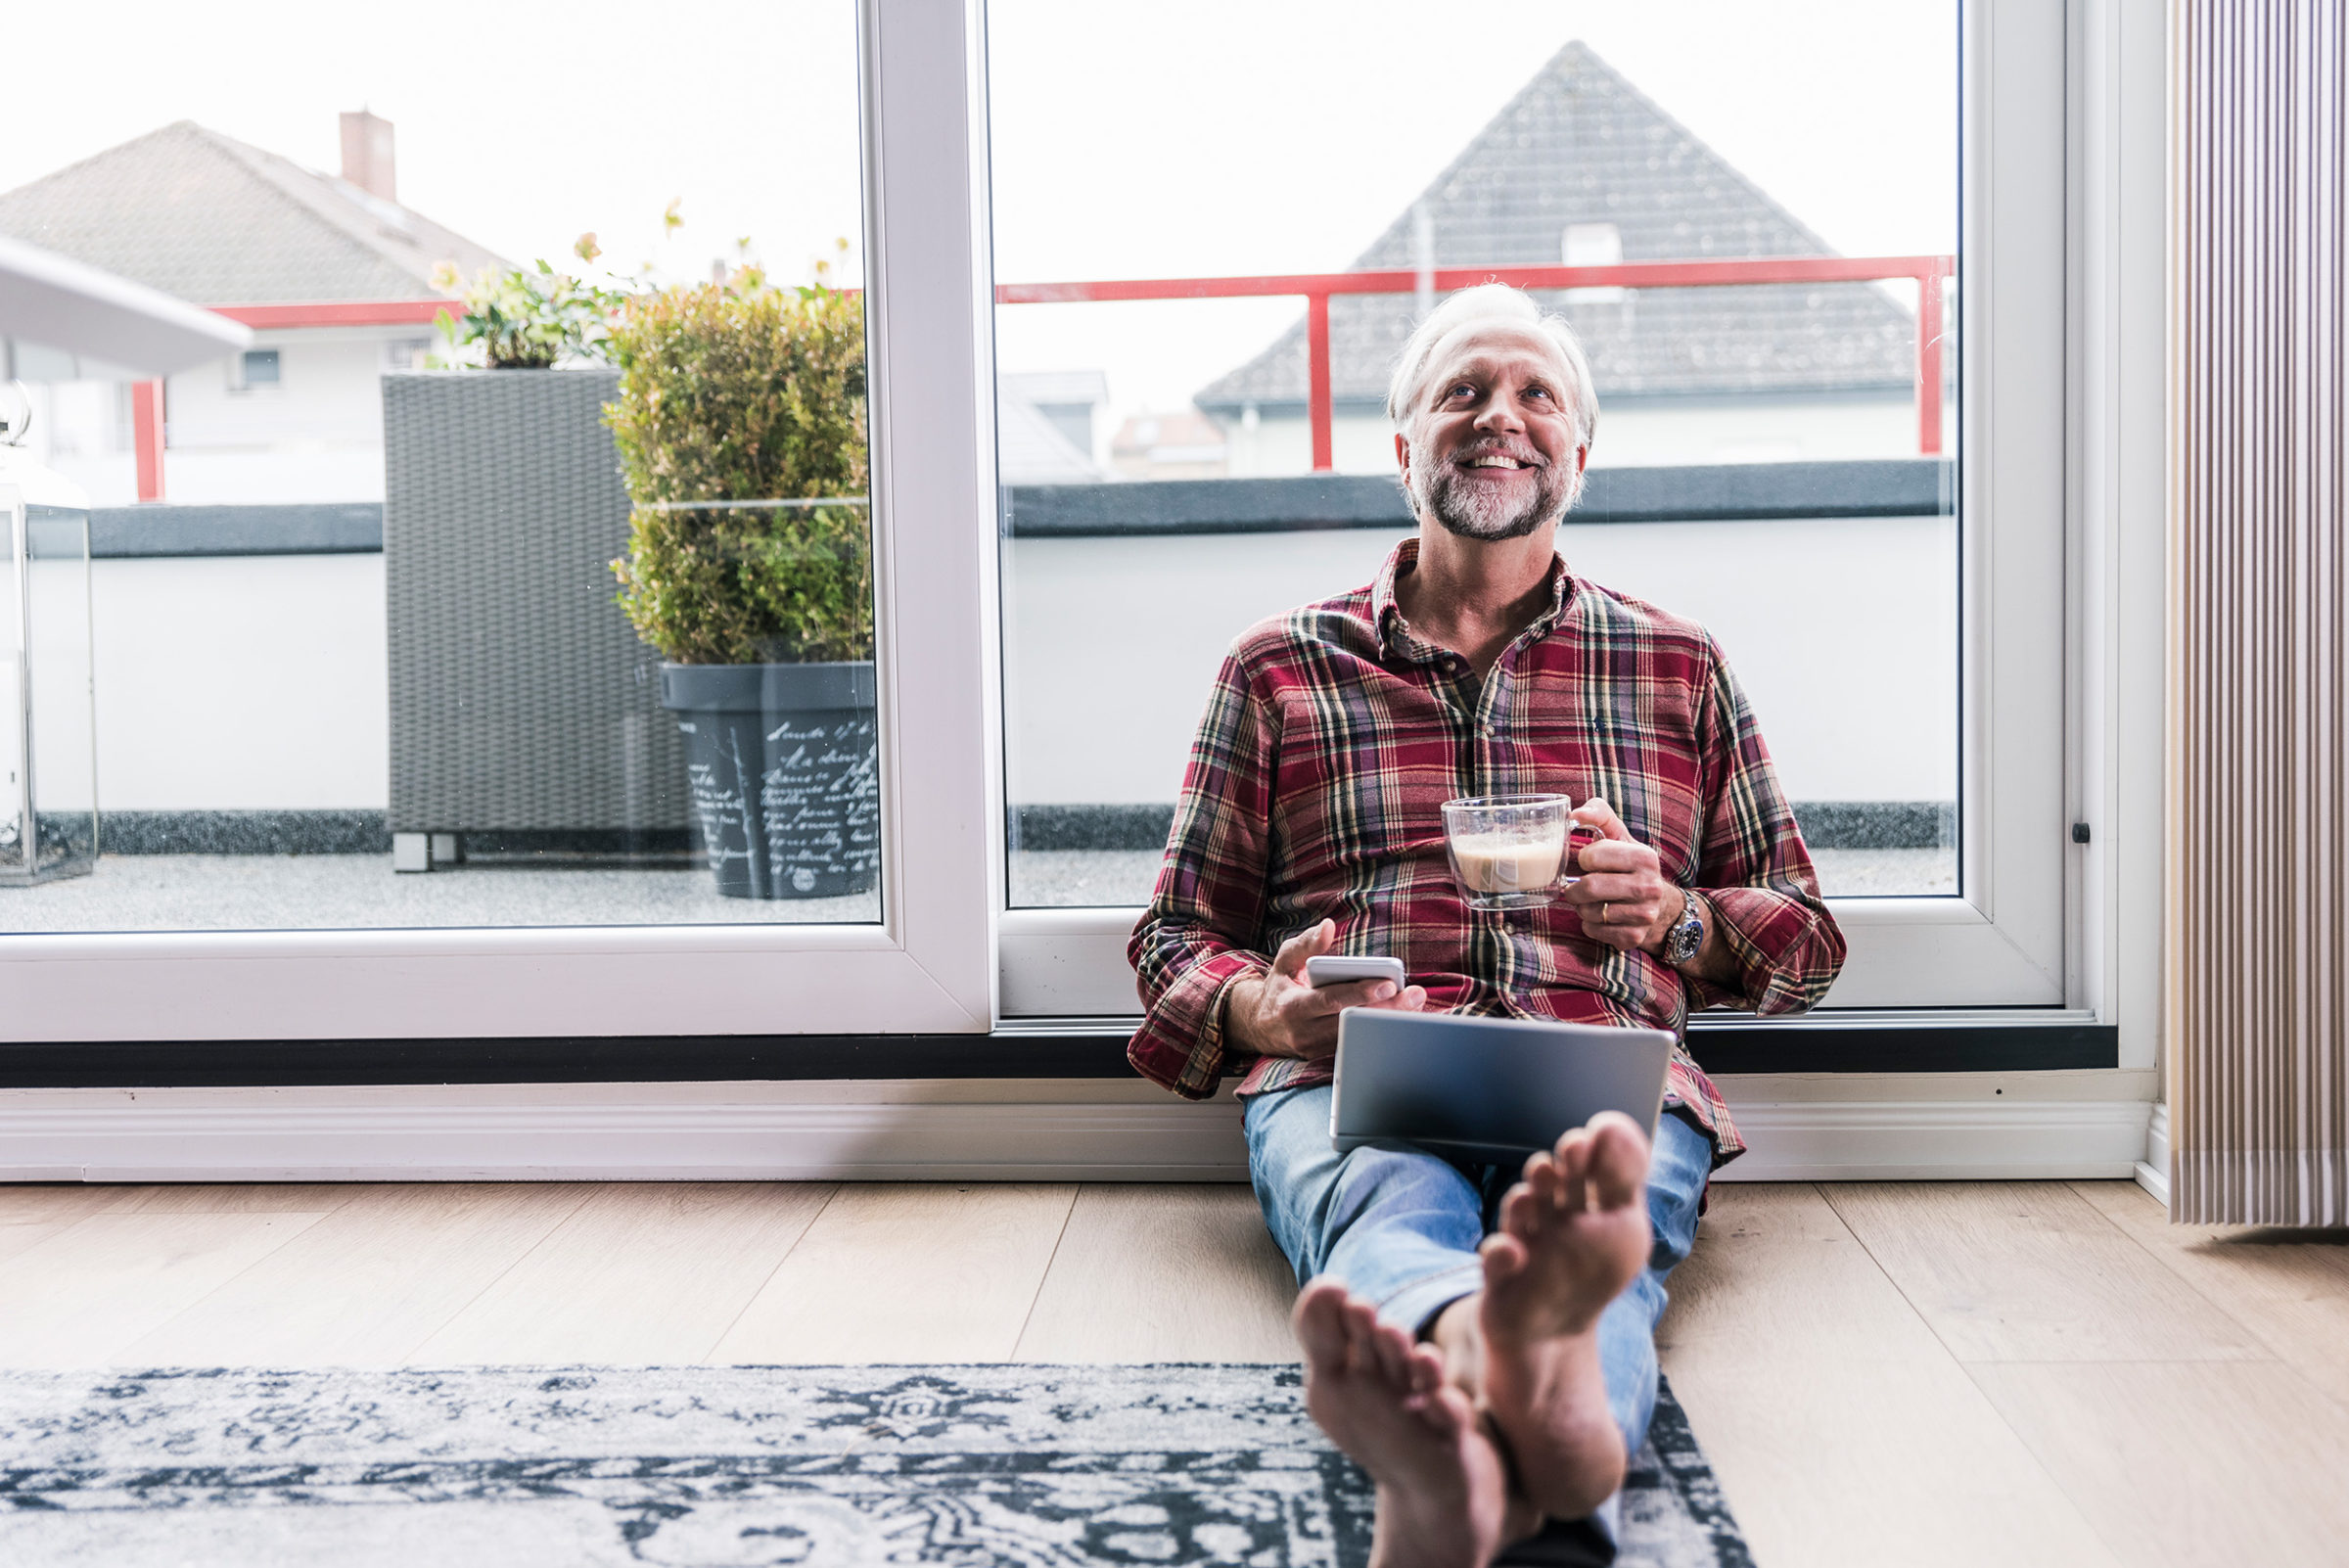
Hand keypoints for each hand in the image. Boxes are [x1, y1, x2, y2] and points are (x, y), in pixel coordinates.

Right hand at [1223, 918, 1427, 1061]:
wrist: (1261, 1026)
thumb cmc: (1280, 987)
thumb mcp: (1285, 961)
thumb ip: (1306, 944)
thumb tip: (1327, 927)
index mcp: (1292, 1006)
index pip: (1332, 1000)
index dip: (1361, 993)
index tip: (1389, 983)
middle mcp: (1304, 1032)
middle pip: (1353, 1022)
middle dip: (1387, 1009)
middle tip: (1415, 995)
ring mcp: (1316, 1049)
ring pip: (1359, 1036)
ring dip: (1388, 1021)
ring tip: (1415, 1005)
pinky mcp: (1326, 1058)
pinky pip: (1357, 1044)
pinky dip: (1379, 1031)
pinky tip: (1401, 1019)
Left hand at [1557, 796, 1682, 953]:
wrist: (1661, 906)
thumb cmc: (1630, 865)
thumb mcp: (1620, 836)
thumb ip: (1599, 815)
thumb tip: (1574, 813)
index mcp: (1645, 857)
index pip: (1592, 855)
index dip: (1583, 858)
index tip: (1588, 862)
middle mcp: (1649, 887)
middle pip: (1589, 887)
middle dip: (1574, 888)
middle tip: (1575, 887)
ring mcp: (1644, 914)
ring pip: (1590, 912)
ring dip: (1581, 907)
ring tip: (1590, 901)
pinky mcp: (1635, 936)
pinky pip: (1594, 931)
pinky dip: (1589, 924)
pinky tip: (1600, 917)